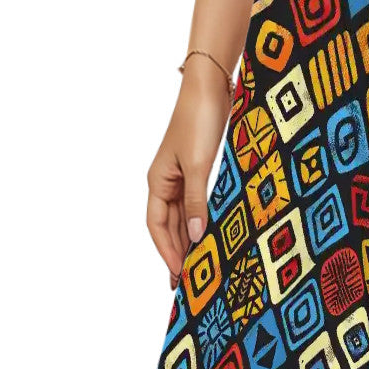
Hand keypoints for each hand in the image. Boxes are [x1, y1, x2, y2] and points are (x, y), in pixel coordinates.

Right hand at [146, 67, 232, 288]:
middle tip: (189, 282)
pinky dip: (202, 219)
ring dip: (190, 238)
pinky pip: (196, 201)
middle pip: (169, 224)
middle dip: (178, 251)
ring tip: (200, 265)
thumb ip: (196, 202)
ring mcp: (182, 174)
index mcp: (158, 181)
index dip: (166, 251)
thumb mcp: (198, 165)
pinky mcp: (199, 166)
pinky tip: (211, 232)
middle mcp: (166, 180)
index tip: (178, 274)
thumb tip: (197, 237)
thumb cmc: (199, 121)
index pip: (157, 226)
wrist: (211, 86)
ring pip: (183, 215)